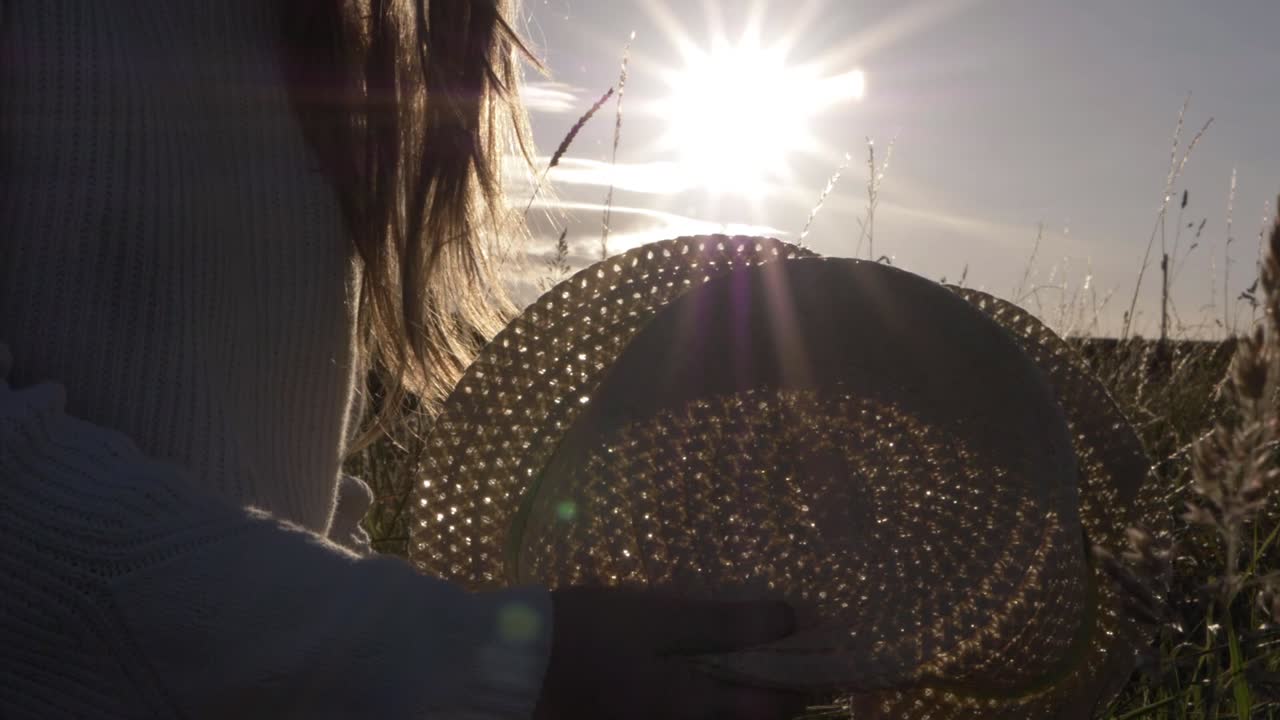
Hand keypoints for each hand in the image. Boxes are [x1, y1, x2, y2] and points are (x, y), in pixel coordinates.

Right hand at [533, 586, 808, 719]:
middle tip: (803, 674)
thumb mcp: (654, 618)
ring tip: (757, 681)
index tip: (834, 664)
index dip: (811, 686)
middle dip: (780, 704)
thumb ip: (724, 622)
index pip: (774, 709)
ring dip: (743, 704)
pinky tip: (699, 685)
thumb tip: (793, 617)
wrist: (505, 670)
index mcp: (692, 709)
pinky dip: (707, 707)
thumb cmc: (582, 633)